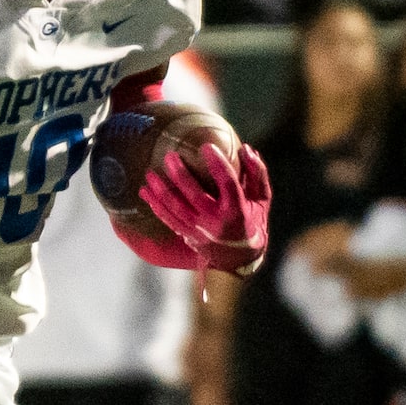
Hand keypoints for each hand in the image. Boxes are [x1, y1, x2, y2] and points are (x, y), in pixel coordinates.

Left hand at [141, 144, 271, 275]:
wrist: (239, 258)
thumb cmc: (252, 221)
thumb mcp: (261, 200)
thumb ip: (257, 174)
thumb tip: (247, 148)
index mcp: (236, 209)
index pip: (227, 183)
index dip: (218, 164)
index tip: (207, 146)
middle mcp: (216, 220)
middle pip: (195, 195)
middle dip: (180, 175)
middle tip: (170, 156)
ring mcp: (199, 229)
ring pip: (176, 208)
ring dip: (160, 190)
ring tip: (149, 173)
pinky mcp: (187, 234)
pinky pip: (168, 219)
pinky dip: (155, 205)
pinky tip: (144, 191)